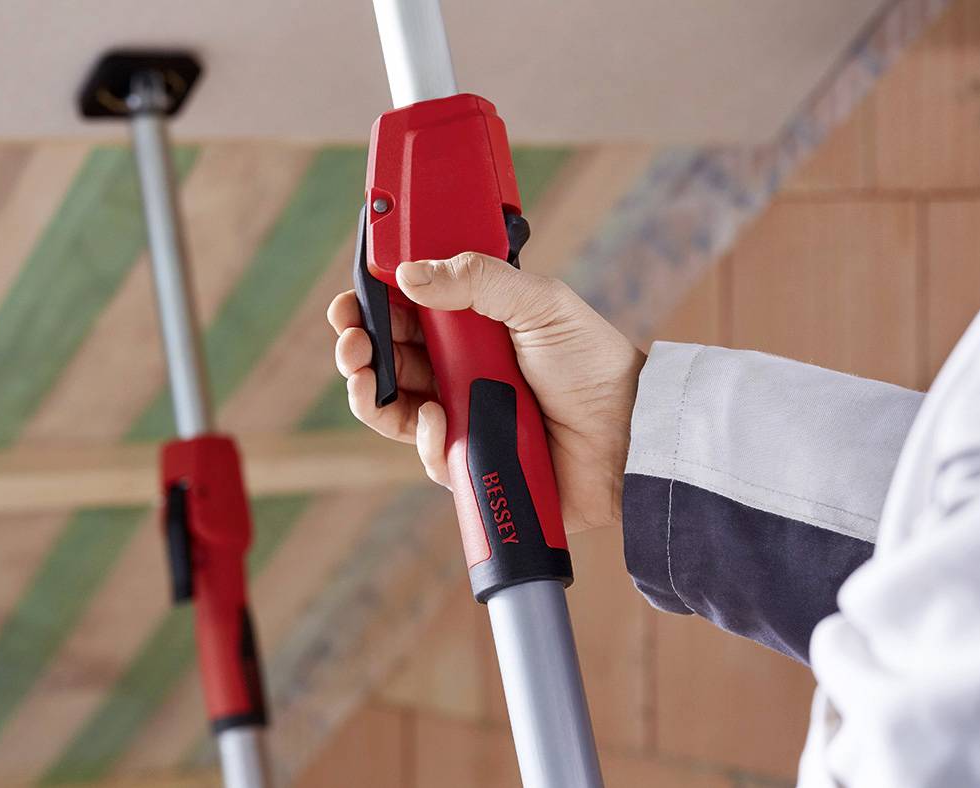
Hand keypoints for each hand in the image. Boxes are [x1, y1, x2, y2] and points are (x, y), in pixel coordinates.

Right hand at [327, 252, 645, 532]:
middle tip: (351, 339)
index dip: (374, 305)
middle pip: (388, 358)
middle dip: (358, 346)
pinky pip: (424, 452)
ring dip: (368, 390)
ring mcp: (462, 416)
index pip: (408, 311)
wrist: (628, 436)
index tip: (352, 300)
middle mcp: (461, 369)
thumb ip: (478, 280)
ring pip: (391, 407)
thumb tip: (409, 274)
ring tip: (367, 375)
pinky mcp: (468, 460)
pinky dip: (420, 435)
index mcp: (474, 326)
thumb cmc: (593, 365)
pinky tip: (436, 418)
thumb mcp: (540, 304)